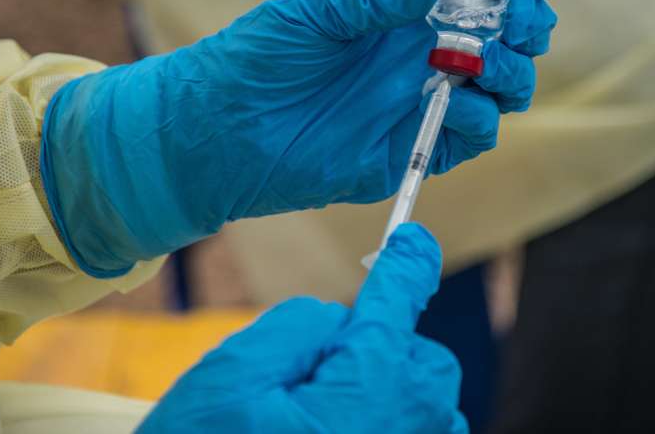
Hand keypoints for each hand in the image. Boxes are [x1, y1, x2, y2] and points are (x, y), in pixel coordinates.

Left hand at [40, 0, 563, 275]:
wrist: (223, 130)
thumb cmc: (261, 57)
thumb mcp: (318, 10)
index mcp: (404, 12)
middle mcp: (423, 54)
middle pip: (508, 36)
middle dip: (527, 24)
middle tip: (514, 22)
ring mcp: (423, 102)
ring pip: (504, 86)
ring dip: (513, 70)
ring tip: (481, 61)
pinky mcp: (415, 148)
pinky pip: (474, 134)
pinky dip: (484, 116)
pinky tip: (462, 101)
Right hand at [136, 223, 467, 433]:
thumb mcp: (232, 378)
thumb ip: (295, 327)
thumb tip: (339, 320)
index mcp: (368, 391)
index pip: (395, 307)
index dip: (404, 267)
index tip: (412, 240)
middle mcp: (405, 429)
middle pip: (420, 359)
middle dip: (381, 347)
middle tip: (313, 373)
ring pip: (423, 401)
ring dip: (386, 390)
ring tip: (319, 417)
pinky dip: (390, 420)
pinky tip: (336, 431)